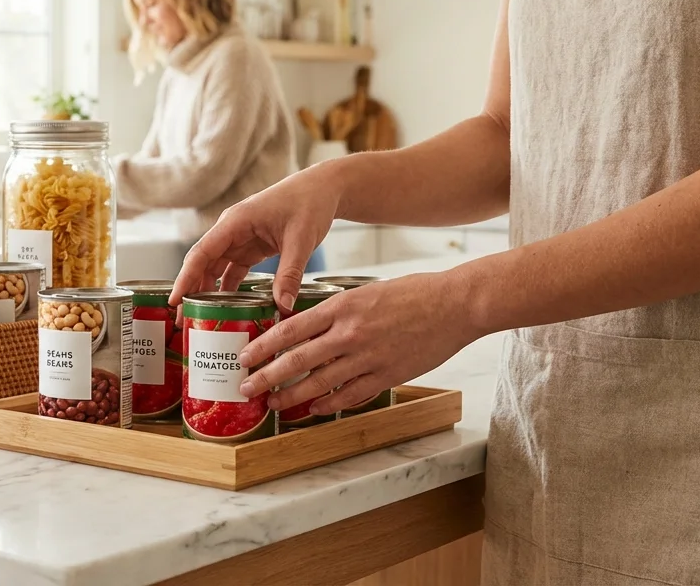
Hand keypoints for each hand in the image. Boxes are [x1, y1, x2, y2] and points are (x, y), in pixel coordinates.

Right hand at [171, 166, 341, 310]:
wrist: (323, 189)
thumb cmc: (309, 203)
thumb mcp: (301, 239)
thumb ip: (290, 273)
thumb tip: (282, 306)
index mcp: (235, 222)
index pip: (202, 252)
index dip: (185, 277)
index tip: (174, 300)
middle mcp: (231, 230)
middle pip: (203, 263)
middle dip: (191, 291)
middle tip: (182, 320)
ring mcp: (240, 239)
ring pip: (215, 268)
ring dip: (207, 292)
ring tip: (199, 319)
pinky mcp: (251, 247)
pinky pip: (233, 270)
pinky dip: (228, 289)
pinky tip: (226, 309)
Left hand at [236, 270, 479, 414]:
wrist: (454, 304)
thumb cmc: (412, 293)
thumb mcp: (364, 292)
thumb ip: (335, 310)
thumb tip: (305, 326)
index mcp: (341, 307)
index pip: (290, 329)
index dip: (263, 346)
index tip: (245, 356)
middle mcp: (349, 333)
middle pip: (297, 360)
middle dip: (266, 376)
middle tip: (246, 387)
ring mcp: (368, 357)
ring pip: (320, 383)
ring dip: (292, 396)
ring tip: (272, 403)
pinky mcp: (387, 375)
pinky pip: (350, 395)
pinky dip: (328, 404)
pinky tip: (313, 409)